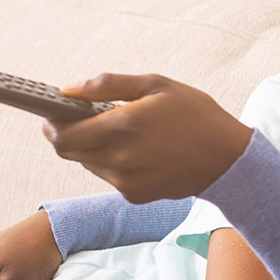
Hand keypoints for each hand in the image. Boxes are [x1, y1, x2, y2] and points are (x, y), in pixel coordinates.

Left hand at [46, 73, 253, 203]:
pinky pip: (109, 176)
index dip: (50, 122)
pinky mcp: (133, 194)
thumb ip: (108, 84)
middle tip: (79, 120)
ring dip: (91, 147)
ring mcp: (125, 180)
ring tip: (120, 132)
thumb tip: (67, 90)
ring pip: (87, 162)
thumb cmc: (196, 115)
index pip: (61, 133)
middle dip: (66, 134)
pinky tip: (138, 151)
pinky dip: (113, 162)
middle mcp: (118, 157)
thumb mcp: (157, 85)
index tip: (52, 112)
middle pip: (67, 150)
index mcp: (121, 125)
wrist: (229, 161)